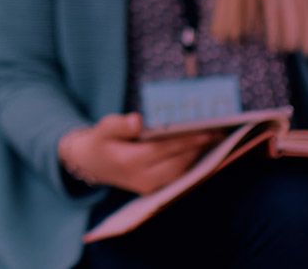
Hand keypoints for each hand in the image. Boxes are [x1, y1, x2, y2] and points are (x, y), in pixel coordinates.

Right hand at [57, 113, 219, 194]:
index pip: (164, 149)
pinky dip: (189, 161)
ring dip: (197, 155)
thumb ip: (119, 124)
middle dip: (198, 147)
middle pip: (178, 163)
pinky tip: (199, 147)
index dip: (187, 140)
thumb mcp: (102, 128)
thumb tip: (138, 120)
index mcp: (129, 162)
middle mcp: (141, 179)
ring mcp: (149, 187)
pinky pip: (177, 175)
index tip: (208, 130)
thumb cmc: (100, 141)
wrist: (91, 164)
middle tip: (217, 131)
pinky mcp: (154, 188)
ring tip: (212, 137)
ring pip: (181, 171)